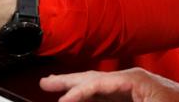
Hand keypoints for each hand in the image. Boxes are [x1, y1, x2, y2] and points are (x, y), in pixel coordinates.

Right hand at [40, 69, 178, 101]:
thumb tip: (95, 98)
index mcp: (133, 80)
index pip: (97, 84)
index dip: (77, 93)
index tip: (61, 101)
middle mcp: (129, 79)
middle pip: (92, 79)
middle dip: (67, 81)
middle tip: (45, 83)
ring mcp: (130, 87)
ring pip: (96, 87)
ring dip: (75, 88)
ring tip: (55, 87)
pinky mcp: (133, 96)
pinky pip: (105, 95)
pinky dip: (88, 96)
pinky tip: (78, 99)